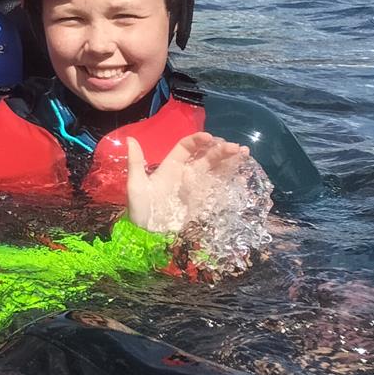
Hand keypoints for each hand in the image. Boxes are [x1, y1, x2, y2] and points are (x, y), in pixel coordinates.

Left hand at [124, 132, 250, 233]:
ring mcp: (197, 188)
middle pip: (206, 156)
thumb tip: (129, 139)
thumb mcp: (136, 186)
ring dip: (229, 161)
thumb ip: (135, 162)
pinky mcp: (204, 203)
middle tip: (235, 147)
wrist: (149, 237)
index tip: (210, 138)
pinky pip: (219, 189)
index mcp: (171, 167)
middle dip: (220, 149)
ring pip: (215, 170)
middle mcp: (186, 174)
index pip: (186, 147)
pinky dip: (231, 180)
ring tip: (243, 154)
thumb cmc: (141, 210)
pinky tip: (242, 175)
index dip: (198, 140)